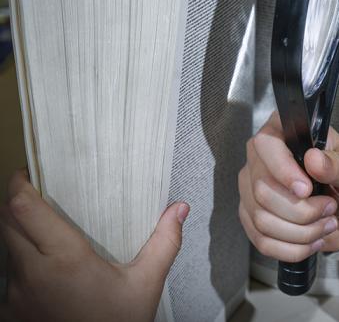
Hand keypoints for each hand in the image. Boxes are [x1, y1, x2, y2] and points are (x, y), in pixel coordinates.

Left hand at [0, 169, 188, 321]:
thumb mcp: (145, 285)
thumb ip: (164, 243)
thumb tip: (179, 210)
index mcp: (64, 260)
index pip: (23, 210)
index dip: (18, 185)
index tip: (26, 172)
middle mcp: (32, 274)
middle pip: (6, 223)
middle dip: (15, 204)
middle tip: (34, 193)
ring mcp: (16, 295)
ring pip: (6, 249)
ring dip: (17, 234)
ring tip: (43, 231)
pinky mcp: (11, 311)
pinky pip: (9, 276)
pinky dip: (21, 264)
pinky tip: (46, 272)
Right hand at [238, 112, 338, 262]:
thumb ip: (338, 164)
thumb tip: (314, 159)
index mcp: (285, 133)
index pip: (266, 145)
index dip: (283, 171)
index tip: (307, 190)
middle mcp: (262, 158)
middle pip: (262, 190)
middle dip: (302, 210)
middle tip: (330, 208)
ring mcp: (253, 189)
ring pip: (262, 219)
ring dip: (301, 231)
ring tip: (325, 224)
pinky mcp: (252, 217)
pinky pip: (262, 240)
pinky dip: (292, 248)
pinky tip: (312, 241)